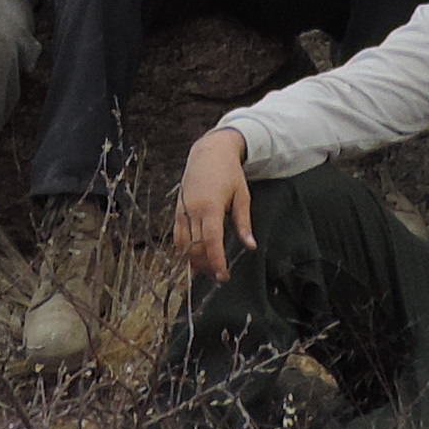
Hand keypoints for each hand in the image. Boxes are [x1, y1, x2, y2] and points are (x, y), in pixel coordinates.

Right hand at [174, 130, 255, 280]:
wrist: (209, 151)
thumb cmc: (229, 173)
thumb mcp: (242, 196)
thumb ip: (244, 223)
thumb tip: (250, 246)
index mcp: (211, 207)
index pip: (211, 242)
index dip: (216, 261)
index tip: (222, 276)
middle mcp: (193, 210)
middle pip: (195, 247)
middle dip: (205, 266)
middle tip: (218, 277)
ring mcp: (182, 209)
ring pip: (183, 243)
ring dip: (192, 261)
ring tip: (205, 271)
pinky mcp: (177, 209)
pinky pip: (177, 234)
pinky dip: (183, 249)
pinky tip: (191, 258)